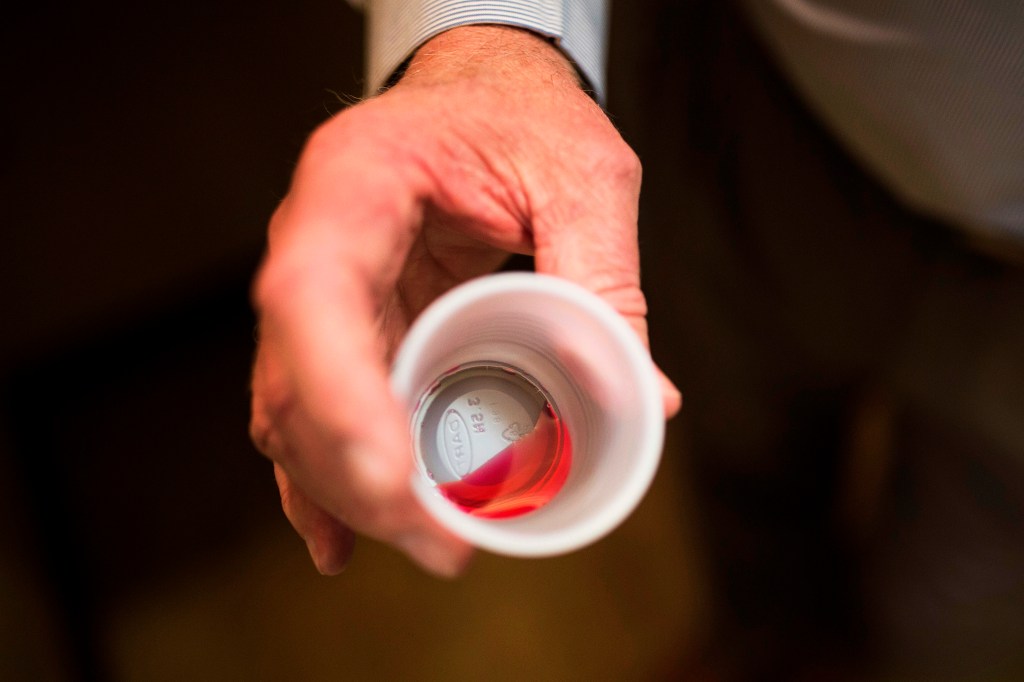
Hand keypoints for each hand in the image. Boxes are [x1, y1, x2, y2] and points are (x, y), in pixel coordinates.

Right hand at [249, 25, 681, 577]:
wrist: (483, 93)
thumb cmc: (522, 115)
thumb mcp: (583, 176)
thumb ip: (604, 280)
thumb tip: (640, 398)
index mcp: (359, 181)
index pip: (312, 292)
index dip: (337, 393)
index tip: (390, 477)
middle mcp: (316, 238)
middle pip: (298, 375)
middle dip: (359, 475)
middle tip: (444, 543)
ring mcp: (322, 289)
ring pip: (298, 409)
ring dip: (352, 492)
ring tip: (432, 546)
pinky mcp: (347, 328)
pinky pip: (319, 409)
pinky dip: (329, 480)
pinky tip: (344, 539)